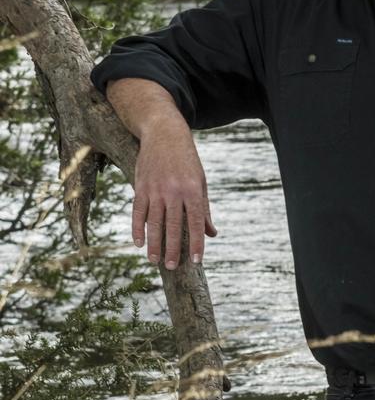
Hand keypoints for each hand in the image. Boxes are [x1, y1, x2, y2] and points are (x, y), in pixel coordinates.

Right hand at [132, 121, 216, 268]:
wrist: (164, 133)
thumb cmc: (187, 161)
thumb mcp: (201, 182)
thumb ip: (204, 209)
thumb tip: (212, 234)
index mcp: (193, 190)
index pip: (195, 222)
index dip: (196, 242)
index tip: (196, 260)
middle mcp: (174, 191)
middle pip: (173, 225)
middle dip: (173, 248)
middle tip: (172, 266)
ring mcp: (155, 189)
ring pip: (154, 222)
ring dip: (154, 243)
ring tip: (154, 260)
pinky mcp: (140, 186)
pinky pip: (138, 212)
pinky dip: (137, 228)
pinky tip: (138, 243)